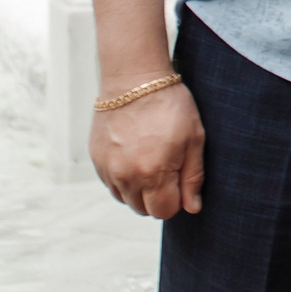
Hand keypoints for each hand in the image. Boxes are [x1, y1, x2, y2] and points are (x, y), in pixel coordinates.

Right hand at [90, 81, 205, 218]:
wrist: (134, 80)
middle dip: (158, 197)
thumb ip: (193, 177)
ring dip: (140, 190)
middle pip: (143, 209)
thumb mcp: (193, 138)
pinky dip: (124, 178)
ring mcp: (108, 169)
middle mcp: (125, 176)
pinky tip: (135, 156)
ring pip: (126, 199)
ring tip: (151, 160)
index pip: (164, 211)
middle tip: (168, 169)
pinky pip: (112, 184)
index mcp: (152, 173)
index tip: (181, 181)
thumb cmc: (169, 106)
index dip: (177, 200)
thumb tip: (192, 207)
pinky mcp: (96, 160)